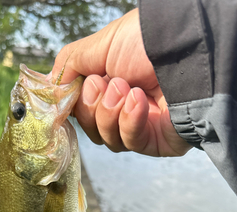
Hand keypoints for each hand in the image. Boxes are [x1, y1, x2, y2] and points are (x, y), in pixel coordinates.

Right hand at [52, 8, 190, 156]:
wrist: (186, 50)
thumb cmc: (145, 42)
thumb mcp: (98, 46)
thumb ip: (70, 66)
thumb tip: (50, 87)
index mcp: (110, 87)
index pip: (81, 110)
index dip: (74, 105)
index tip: (70, 93)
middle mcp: (124, 109)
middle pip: (91, 129)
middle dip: (92, 107)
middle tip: (104, 84)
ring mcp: (141, 127)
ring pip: (107, 139)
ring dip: (110, 113)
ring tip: (125, 88)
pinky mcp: (157, 142)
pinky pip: (131, 142)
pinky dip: (130, 122)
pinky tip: (138, 101)